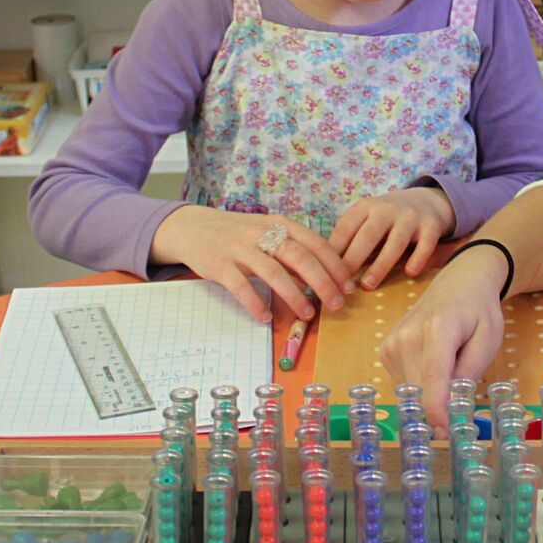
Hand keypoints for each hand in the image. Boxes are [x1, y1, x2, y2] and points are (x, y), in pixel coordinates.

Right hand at [150, 206, 350, 324]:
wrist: (192, 227)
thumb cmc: (239, 235)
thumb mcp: (269, 235)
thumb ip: (293, 253)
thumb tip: (324, 279)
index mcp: (280, 224)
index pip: (315, 244)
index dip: (335, 266)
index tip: (349, 287)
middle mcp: (262, 233)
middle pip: (299, 257)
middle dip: (322, 282)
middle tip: (337, 305)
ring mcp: (239, 248)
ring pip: (273, 272)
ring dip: (293, 295)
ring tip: (307, 315)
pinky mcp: (218, 264)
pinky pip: (240, 285)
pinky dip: (254, 302)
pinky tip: (266, 318)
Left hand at [328, 187, 456, 290]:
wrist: (426, 201)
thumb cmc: (388, 220)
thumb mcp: (367, 219)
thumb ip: (351, 239)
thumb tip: (325, 270)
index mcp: (365, 207)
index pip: (346, 228)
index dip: (334, 252)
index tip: (325, 273)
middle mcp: (387, 209)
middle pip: (368, 235)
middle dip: (353, 260)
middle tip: (342, 284)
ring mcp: (410, 216)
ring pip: (395, 242)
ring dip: (380, 265)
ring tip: (368, 285)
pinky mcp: (431, 226)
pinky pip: (425, 243)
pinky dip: (418, 258)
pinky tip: (410, 272)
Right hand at [379, 245, 507, 434]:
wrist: (459, 283)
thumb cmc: (478, 312)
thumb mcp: (488, 341)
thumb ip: (469, 373)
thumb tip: (450, 407)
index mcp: (438, 328)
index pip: (432, 376)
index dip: (436, 408)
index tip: (442, 431)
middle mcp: (407, 335)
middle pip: (419, 389)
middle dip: (439, 404)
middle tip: (461, 402)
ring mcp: (391, 342)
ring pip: (411, 390)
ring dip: (430, 391)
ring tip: (449, 362)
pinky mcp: (385, 350)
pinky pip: (404, 383)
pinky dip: (421, 383)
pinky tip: (433, 361)